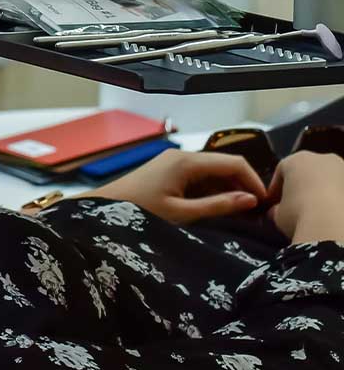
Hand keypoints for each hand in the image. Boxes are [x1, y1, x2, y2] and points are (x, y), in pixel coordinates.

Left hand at [78, 149, 265, 225]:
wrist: (102, 209)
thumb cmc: (139, 212)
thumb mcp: (182, 213)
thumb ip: (218, 205)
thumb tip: (251, 200)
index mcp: (187, 161)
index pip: (234, 162)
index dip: (254, 181)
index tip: (266, 203)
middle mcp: (182, 155)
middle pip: (225, 164)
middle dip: (243, 184)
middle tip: (257, 210)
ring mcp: (174, 161)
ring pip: (213, 170)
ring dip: (229, 188)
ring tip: (242, 212)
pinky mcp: (168, 170)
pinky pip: (199, 175)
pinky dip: (213, 189)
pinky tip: (219, 207)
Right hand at [269, 151, 343, 242]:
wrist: (332, 225)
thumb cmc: (299, 213)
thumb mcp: (278, 214)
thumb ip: (277, 208)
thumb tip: (277, 211)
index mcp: (297, 159)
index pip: (282, 171)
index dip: (276, 189)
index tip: (273, 204)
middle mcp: (322, 158)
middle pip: (308, 172)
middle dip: (302, 187)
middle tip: (296, 207)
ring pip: (328, 180)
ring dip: (322, 193)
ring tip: (317, 213)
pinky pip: (341, 192)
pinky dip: (337, 201)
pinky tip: (332, 216)